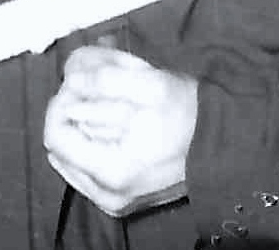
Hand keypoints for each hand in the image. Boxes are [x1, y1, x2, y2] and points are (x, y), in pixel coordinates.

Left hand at [44, 45, 196, 216]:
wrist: (223, 144)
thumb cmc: (188, 113)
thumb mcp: (149, 84)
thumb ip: (103, 79)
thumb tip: (69, 80)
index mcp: (111, 171)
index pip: (55, 134)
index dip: (62, 100)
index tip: (81, 80)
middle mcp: (104, 194)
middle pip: (64, 140)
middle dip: (77, 104)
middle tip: (102, 83)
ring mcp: (110, 198)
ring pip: (72, 151)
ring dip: (84, 119)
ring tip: (114, 99)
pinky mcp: (118, 195)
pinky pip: (85, 163)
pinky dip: (93, 137)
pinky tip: (115, 118)